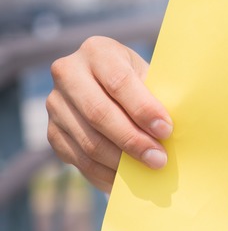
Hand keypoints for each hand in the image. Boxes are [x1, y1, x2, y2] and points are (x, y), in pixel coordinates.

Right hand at [45, 36, 171, 191]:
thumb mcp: (150, 76)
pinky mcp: (52, 130)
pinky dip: (103, 173)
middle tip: (159, 159)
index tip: (166, 130)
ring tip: (147, 170)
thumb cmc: (141, 81)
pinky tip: (125, 179)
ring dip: (120, 161)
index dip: (143, 109)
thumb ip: (158, 96)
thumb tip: (172, 132)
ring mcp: (55, 103)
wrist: (109, 85)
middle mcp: (68, 73)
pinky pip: (77, 158)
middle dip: (132, 140)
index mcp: (97, 51)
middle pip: (99, 113)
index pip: (119, 82)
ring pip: (87, 140)